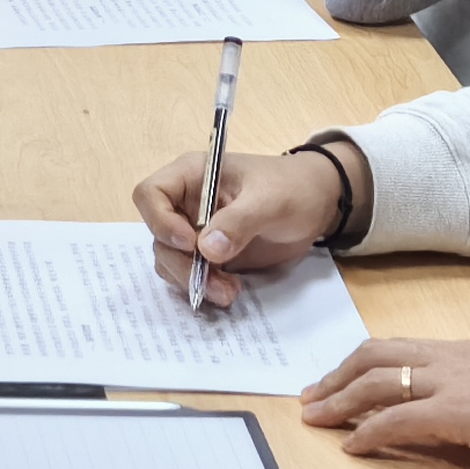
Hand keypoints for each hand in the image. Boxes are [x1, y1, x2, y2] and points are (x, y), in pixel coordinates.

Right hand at [133, 147, 353, 297]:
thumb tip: (206, 249)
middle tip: (212, 282)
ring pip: (171, 260)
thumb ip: (238, 222)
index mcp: (193, 176)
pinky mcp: (211, 254)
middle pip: (158, 236)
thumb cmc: (293, 188)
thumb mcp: (270, 200)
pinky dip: (204, 287)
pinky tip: (231, 291)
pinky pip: (191, 274)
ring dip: (192, 281)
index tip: (189, 242)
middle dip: (181, 264)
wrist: (319, 204)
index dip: (160, 221)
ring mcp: (196, 230)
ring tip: (228, 292)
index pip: (150, 194)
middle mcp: (186, 204)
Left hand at [300, 336, 469, 468]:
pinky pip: (399, 419)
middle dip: (337, 375)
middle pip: (376, 356)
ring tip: (315, 419)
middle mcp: (452, 359)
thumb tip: (466, 413)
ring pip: (379, 382)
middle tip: (310, 397)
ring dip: (340, 401)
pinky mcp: (459, 413)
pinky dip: (369, 431)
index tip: (337, 378)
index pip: (400, 349)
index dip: (362, 363)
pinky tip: (353, 446)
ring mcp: (454, 383)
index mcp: (466, 353)